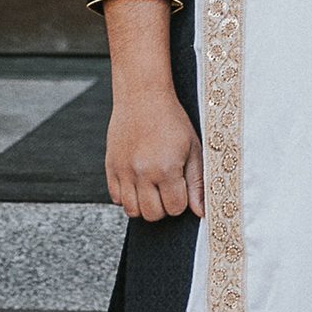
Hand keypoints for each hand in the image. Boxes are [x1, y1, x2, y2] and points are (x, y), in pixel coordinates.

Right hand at [106, 85, 204, 220]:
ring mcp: (123, 171)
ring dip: (145, 205)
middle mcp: (142, 173)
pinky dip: (127, 197)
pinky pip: (116, 198)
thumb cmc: (171, 120)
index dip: (181, 201)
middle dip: (164, 207)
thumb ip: (197, 183)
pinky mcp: (111, 168)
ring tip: (153, 187)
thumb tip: (201, 211)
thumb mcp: (193, 149)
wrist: (143, 97)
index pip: (175, 208)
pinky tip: (138, 182)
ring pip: (132, 211)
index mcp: (166, 168)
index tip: (181, 188)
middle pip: (153, 214)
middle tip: (168, 188)